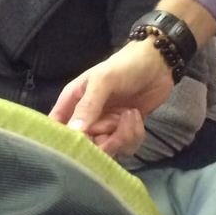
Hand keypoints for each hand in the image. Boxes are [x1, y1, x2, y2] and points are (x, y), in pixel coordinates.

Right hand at [49, 38, 175, 138]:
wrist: (158, 65)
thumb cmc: (125, 66)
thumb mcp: (103, 81)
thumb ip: (88, 106)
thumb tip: (74, 132)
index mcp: (73, 101)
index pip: (57, 126)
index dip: (62, 141)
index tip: (74, 149)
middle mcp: (87, 117)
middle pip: (84, 146)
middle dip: (101, 143)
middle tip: (114, 131)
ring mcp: (107, 126)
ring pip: (107, 150)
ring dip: (121, 138)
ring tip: (129, 116)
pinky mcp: (125, 131)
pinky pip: (125, 147)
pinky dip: (134, 135)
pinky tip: (137, 116)